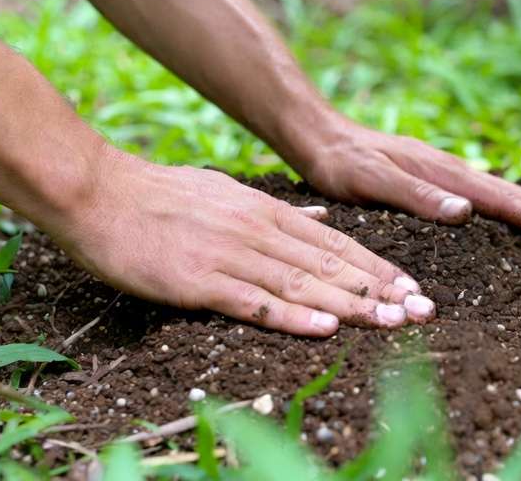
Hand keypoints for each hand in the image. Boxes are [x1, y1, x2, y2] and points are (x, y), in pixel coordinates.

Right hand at [50, 149, 434, 335]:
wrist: (97, 192)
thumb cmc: (158, 196)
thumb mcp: (227, 191)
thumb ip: (276, 209)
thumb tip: (320, 217)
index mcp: (265, 211)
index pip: (337, 243)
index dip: (379, 267)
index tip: (414, 288)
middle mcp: (257, 230)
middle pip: (332, 265)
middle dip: (382, 291)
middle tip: (423, 312)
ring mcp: (229, 255)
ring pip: (304, 283)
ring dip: (353, 306)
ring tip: (394, 324)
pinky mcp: (198, 280)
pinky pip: (254, 302)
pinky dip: (293, 316)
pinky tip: (326, 328)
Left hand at [297, 121, 520, 243]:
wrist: (318, 134)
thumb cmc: (339, 163)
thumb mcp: (370, 183)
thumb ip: (416, 198)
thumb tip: (466, 213)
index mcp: (446, 175)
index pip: (508, 202)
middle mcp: (456, 173)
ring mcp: (451, 174)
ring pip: (511, 195)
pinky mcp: (441, 179)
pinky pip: (493, 196)